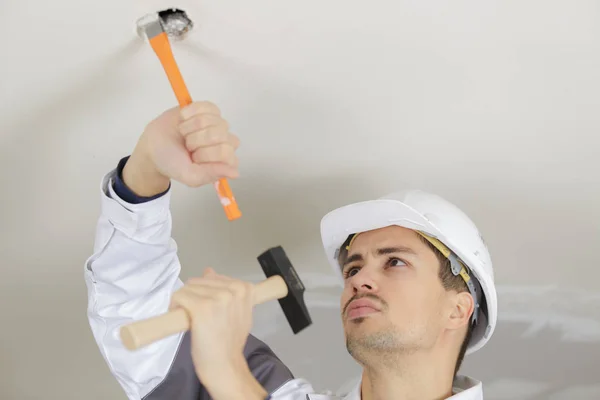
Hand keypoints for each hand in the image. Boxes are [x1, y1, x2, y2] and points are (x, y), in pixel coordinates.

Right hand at [123, 101, 239, 196]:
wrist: (153, 146)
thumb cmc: (173, 162)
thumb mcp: (190, 176)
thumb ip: (211, 174)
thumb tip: (235, 172)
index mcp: (225, 161)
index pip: (226, 153)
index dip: (206, 154)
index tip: (194, 159)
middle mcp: (226, 142)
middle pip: (218, 135)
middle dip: (196, 141)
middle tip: (187, 147)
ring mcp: (218, 125)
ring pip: (210, 120)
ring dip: (190, 128)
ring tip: (184, 135)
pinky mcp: (209, 110)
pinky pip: (206, 107)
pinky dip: (189, 113)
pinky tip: (184, 120)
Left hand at [170, 268, 267, 399]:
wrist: (225, 366)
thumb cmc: (230, 342)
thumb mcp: (236, 312)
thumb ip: (226, 291)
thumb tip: (209, 271)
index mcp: (244, 288)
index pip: (214, 278)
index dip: (206, 293)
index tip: (207, 309)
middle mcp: (233, 290)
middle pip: (199, 281)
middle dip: (193, 296)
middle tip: (198, 317)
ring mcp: (217, 298)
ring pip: (187, 288)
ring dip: (184, 302)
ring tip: (192, 320)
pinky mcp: (201, 307)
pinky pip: (179, 296)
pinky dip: (175, 307)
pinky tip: (183, 320)